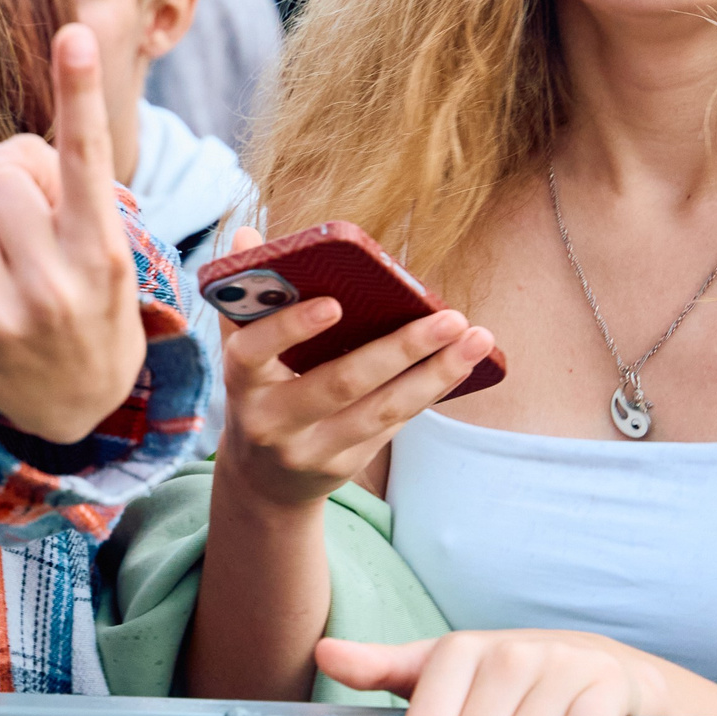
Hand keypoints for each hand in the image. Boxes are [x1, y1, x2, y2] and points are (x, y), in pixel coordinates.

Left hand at [0, 24, 144, 442]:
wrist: (87, 403)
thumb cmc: (89, 295)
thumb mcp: (96, 240)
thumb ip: (44, 175)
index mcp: (102, 243)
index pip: (89, 155)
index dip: (80, 92)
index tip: (76, 32)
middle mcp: (59, 276)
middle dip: (1, 189)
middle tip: (20, 229)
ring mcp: (10, 309)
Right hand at [216, 232, 496, 508]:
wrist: (261, 480)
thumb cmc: (258, 392)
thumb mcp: (242, 352)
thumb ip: (246, 297)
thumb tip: (247, 234)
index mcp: (241, 382)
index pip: (252, 352)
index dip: (289, 328)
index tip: (334, 304)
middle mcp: (271, 422)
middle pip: (340, 384)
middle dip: (400, 349)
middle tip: (449, 317)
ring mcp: (310, 449)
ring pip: (381, 410)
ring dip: (434, 373)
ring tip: (475, 338)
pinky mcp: (344, 466)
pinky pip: (393, 424)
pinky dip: (429, 391)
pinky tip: (461, 363)